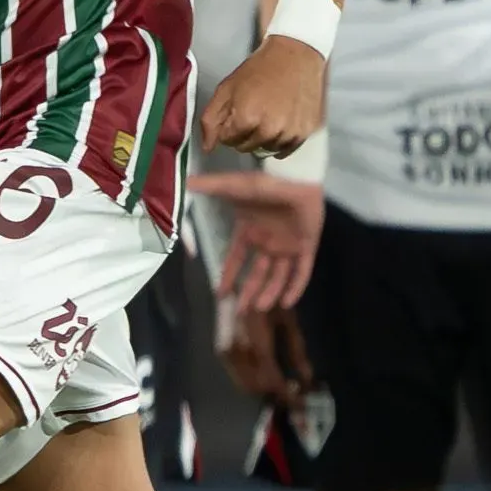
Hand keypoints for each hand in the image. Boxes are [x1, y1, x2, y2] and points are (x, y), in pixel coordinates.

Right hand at [189, 170, 322, 311]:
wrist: (297, 176)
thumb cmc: (265, 182)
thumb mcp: (233, 187)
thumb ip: (208, 186)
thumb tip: (183, 182)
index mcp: (250, 231)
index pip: (236, 259)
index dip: (228, 276)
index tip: (220, 295)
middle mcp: (268, 242)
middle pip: (257, 273)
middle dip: (249, 293)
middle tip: (240, 313)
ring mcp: (288, 245)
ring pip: (278, 276)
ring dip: (270, 292)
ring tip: (260, 308)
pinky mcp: (307, 246)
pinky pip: (302, 272)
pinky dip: (296, 287)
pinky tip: (287, 302)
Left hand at [202, 36, 324, 157]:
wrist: (294, 56)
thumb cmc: (259, 69)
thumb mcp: (226, 88)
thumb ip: (211, 120)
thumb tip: (208, 147)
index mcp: (247, 119)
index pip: (227, 141)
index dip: (229, 126)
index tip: (237, 111)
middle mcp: (269, 131)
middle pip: (246, 148)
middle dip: (244, 133)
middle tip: (253, 110)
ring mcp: (289, 134)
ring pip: (265, 150)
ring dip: (262, 138)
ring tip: (268, 113)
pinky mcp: (304, 134)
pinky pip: (284, 151)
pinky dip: (279, 140)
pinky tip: (280, 121)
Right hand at [217, 297, 314, 408]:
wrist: (240, 283)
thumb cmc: (270, 298)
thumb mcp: (290, 324)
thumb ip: (298, 355)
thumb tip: (307, 381)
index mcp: (258, 346)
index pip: (274, 382)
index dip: (289, 397)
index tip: (303, 405)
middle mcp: (239, 354)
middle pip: (257, 388)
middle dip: (276, 395)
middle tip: (295, 396)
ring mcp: (227, 354)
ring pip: (245, 385)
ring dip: (264, 390)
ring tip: (283, 387)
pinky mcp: (222, 351)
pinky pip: (238, 376)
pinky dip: (254, 382)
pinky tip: (268, 376)